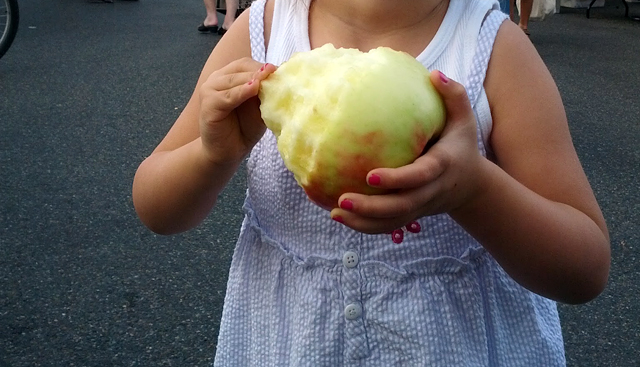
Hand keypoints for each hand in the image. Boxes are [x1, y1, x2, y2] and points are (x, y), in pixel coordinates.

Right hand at [198, 59, 276, 163]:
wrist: (228, 152)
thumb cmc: (244, 128)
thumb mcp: (259, 107)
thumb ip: (265, 92)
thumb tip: (279, 76)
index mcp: (228, 76)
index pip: (246, 64)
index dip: (263, 66)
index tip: (281, 71)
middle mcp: (217, 79)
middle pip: (241, 69)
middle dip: (260, 72)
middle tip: (278, 74)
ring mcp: (209, 90)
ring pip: (234, 80)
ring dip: (252, 79)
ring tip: (268, 79)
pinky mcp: (208, 105)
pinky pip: (227, 96)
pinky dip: (241, 92)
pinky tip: (253, 89)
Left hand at [330, 70, 489, 234]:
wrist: (470, 186)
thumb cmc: (461, 146)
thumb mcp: (464, 120)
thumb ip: (455, 96)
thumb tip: (435, 74)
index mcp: (441, 167)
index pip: (419, 176)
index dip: (396, 179)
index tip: (370, 176)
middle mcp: (430, 192)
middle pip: (401, 206)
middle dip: (371, 208)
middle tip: (342, 199)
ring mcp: (419, 207)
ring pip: (391, 221)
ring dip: (363, 222)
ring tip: (335, 214)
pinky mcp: (410, 216)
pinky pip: (387, 226)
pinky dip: (364, 226)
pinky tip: (339, 217)